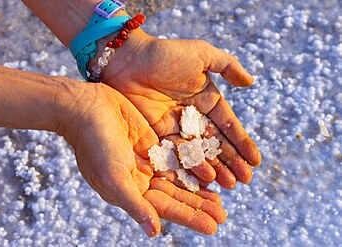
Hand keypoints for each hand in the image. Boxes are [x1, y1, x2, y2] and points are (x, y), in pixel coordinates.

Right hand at [55, 82, 225, 235]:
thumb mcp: (113, 176)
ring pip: (178, 177)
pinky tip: (208, 170)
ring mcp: (147, 159)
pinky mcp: (153, 140)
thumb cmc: (94, 143)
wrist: (86, 107)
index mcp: (130, 190)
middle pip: (175, 195)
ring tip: (220, 199)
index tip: (213, 226)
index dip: (189, 217)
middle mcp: (140, 178)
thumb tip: (153, 231)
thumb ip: (134, 204)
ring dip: (198, 188)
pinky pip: (176, 155)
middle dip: (198, 206)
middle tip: (223, 215)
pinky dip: (191, 163)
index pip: (165, 208)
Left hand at [91, 29, 260, 187]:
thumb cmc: (164, 54)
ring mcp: (175, 127)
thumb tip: (251, 82)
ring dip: (213, 169)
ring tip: (228, 185)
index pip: (228, 125)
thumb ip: (228, 65)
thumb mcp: (201, 54)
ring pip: (197, 152)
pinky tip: (201, 181)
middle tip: (245, 180)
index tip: (255, 160)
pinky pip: (175, 154)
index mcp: (206, 99)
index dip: (242, 143)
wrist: (126, 59)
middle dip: (231, 161)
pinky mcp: (157, 135)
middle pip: (215, 143)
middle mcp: (193, 116)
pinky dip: (188, 167)